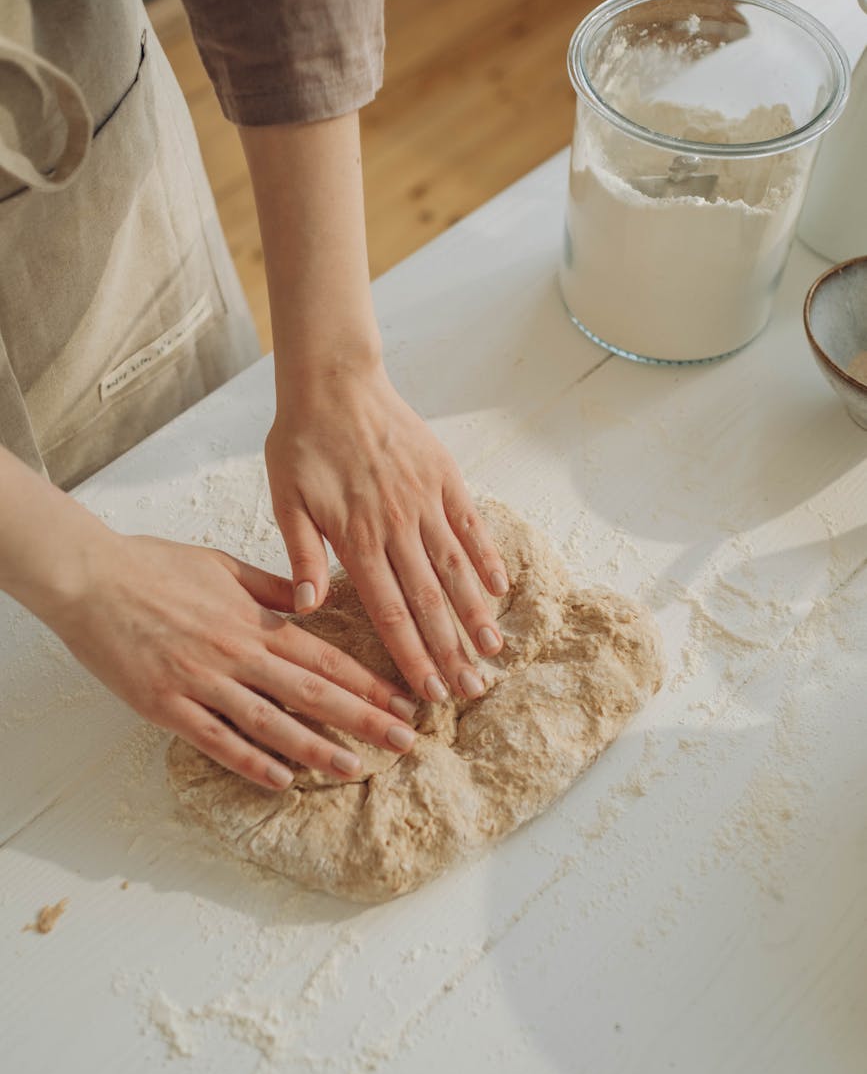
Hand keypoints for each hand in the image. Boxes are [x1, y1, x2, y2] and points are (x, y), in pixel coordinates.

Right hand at [47, 533, 417, 790]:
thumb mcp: (223, 564)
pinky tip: (282, 781)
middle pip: (312, 692)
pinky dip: (251, 762)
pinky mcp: (165, 705)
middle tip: (405, 741)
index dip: (368, 682)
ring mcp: (201, 681)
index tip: (404, 701)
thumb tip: (315, 598)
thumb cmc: (154, 565)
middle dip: (364, 718)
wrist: (88, 577)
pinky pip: (216, 740)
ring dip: (317, 748)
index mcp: (254, 619)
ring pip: (271, 722)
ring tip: (355, 767)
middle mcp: (236, 652)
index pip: (325, 656)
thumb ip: (271, 587)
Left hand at [265, 362, 509, 702]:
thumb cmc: (301, 443)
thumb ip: (299, 554)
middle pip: (429, 600)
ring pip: (455, 567)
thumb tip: (305, 606)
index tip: (428, 692)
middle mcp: (396, 525)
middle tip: (471, 689)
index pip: (388, 611)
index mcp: (355, 538)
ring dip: (476, 613)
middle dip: (451, 650)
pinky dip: (487, 556)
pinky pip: (471, 523)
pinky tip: (500, 589)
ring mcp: (424, 500)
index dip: (411, 655)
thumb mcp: (285, 500)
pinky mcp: (444, 476)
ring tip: (493, 651)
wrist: (334, 381)